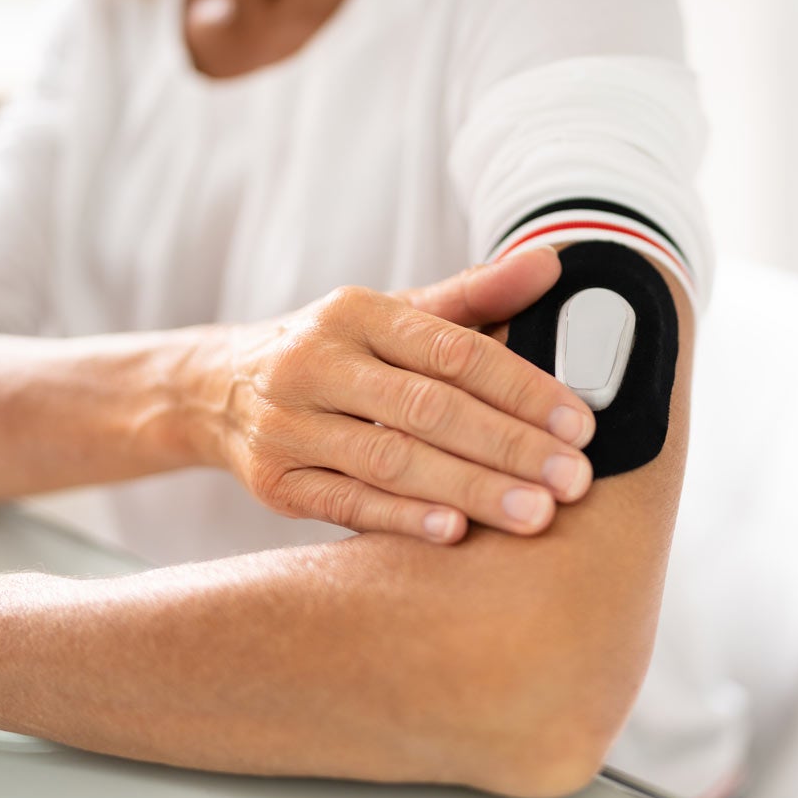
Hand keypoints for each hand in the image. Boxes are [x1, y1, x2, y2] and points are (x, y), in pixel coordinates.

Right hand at [183, 247, 595, 542]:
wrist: (218, 389)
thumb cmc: (336, 353)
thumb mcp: (394, 313)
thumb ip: (473, 296)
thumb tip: (552, 264)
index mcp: (357, 313)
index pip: (453, 350)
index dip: (522, 387)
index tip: (580, 424)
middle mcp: (316, 363)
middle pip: (426, 407)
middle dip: (508, 445)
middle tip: (573, 481)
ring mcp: (289, 426)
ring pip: (389, 460)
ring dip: (469, 488)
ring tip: (536, 514)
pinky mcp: (274, 483)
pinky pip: (343, 503)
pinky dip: (400, 518)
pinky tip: (455, 532)